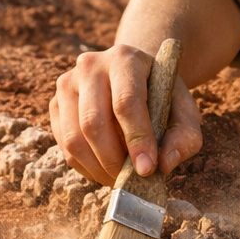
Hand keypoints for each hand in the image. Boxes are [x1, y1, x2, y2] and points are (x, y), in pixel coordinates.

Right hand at [49, 44, 202, 186]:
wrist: (134, 78)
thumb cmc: (162, 97)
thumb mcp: (184, 112)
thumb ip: (184, 137)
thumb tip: (164, 165)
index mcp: (126, 59)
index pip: (126, 102)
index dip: (136, 139)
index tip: (147, 169)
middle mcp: (90, 66)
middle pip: (93, 122)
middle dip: (114, 160)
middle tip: (133, 180)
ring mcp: (67, 84)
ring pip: (73, 138)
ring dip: (98, 168)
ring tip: (120, 178)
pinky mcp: (55, 104)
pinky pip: (64, 147)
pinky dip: (86, 167)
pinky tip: (106, 169)